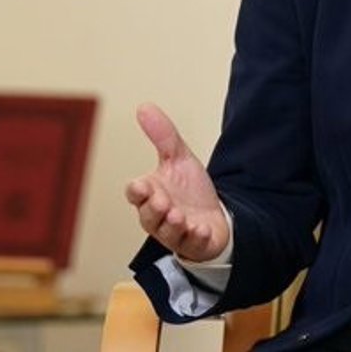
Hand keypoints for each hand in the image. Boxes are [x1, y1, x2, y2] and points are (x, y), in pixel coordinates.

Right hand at [124, 103, 229, 261]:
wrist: (214, 215)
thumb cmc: (189, 190)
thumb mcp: (179, 158)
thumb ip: (162, 136)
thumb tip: (144, 107)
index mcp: (151, 194)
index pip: (136, 194)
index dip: (137, 191)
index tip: (141, 185)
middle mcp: (159, 217)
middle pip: (149, 216)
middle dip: (155, 209)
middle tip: (163, 201)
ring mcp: (176, 233)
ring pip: (168, 233)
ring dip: (173, 225)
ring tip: (180, 216)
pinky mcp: (194, 245)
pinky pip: (192, 245)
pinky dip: (196, 238)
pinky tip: (201, 229)